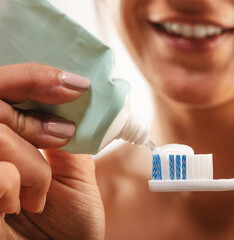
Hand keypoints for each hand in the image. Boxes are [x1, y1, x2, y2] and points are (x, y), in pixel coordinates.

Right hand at [0, 63, 103, 239]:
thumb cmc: (66, 224)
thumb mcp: (74, 175)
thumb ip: (67, 140)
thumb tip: (75, 102)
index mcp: (7, 139)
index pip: (4, 89)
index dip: (33, 78)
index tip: (76, 86)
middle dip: (30, 117)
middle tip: (61, 136)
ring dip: (30, 162)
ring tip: (38, 193)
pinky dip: (16, 184)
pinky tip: (16, 207)